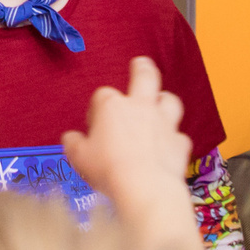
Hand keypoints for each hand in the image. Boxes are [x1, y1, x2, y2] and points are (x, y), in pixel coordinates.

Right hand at [62, 58, 195, 234]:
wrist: (145, 187)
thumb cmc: (108, 169)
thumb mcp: (79, 158)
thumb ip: (73, 144)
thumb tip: (70, 139)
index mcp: (112, 106)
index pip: (102, 95)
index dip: (97, 109)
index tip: (94, 126)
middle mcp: (140, 107)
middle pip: (144, 76)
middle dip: (142, 68)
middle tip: (140, 63)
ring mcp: (163, 123)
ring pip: (169, 100)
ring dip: (164, 101)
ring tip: (159, 104)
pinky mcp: (179, 143)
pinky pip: (179, 136)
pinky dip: (173, 139)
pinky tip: (168, 146)